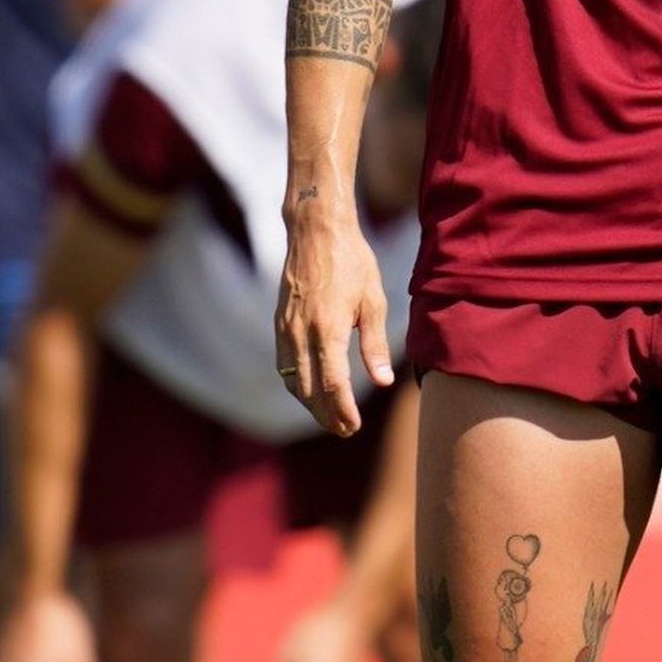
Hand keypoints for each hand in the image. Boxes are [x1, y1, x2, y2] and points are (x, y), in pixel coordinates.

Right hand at [275, 202, 390, 436]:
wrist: (316, 231)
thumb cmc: (352, 262)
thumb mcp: (374, 300)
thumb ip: (375, 344)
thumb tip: (382, 383)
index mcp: (328, 328)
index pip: (332, 383)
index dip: (342, 410)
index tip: (353, 427)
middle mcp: (301, 332)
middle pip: (308, 390)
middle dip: (325, 415)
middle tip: (345, 431)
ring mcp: (285, 328)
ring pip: (292, 381)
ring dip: (309, 405)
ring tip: (330, 417)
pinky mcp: (279, 323)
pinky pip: (283, 365)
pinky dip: (296, 385)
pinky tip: (310, 392)